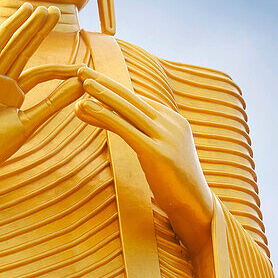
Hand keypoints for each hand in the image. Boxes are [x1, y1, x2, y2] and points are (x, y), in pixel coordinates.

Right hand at [0, 3, 84, 174]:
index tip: (82, 68)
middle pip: (25, 50)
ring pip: (13, 45)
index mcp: (13, 94)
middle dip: (40, 31)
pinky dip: (9, 29)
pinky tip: (21, 15)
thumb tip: (81, 85)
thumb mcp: (31, 122)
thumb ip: (54, 102)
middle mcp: (1, 81)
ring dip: (28, 26)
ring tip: (44, 9)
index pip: (41, 73)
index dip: (61, 69)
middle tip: (56, 12)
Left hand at [75, 68, 215, 242]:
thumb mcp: (163, 152)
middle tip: (80, 69)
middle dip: (104, 82)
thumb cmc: (175, 183)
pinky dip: (103, 115)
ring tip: (81, 82)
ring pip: (127, 109)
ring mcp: (166, 136)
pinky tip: (86, 107)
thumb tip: (125, 125)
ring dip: (101, 93)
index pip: (137, 100)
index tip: (90, 80)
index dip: (112, 89)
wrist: (196, 207)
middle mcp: (171, 123)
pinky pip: (124, 128)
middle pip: (131, 97)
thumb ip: (148, 136)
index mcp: (174, 120)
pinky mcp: (157, 152)